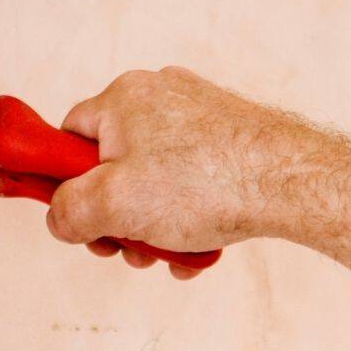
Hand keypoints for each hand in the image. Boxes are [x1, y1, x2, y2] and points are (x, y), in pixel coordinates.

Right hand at [48, 67, 322, 278]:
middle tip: (128, 249)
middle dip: (117, 216)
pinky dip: (188, 217)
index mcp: (122, 98)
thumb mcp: (114, 204)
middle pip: (113, 164)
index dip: (67, 183)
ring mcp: (198, 114)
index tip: (81, 219)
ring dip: (153, 225)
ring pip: (155, 179)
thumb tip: (58, 218)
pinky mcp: (229, 136)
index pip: (68, 136)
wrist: (291, 181)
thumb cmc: (204, 183)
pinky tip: (198, 250)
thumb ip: (68, 211)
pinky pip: (191, 180)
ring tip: (169, 255)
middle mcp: (159, 95)